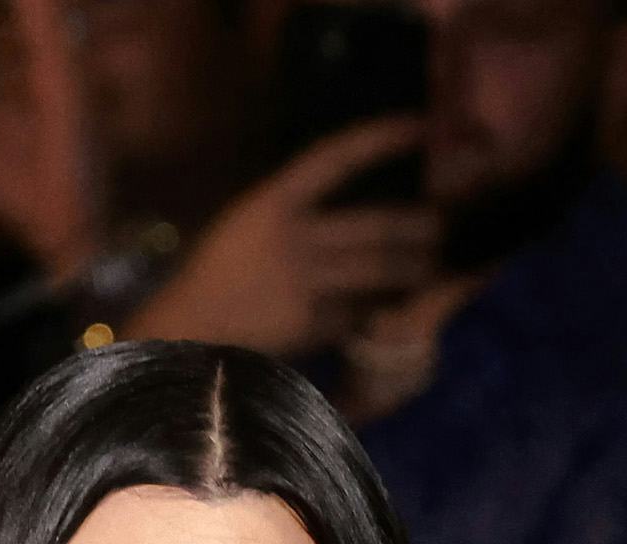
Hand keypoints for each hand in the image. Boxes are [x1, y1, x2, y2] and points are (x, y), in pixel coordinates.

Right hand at [128, 118, 439, 357]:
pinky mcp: (311, 325)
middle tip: (438, 228)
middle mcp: (294, 238)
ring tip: (427, 268)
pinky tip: (385, 306)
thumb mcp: (245, 224)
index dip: (382, 137)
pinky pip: (357, 312)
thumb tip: (349, 206)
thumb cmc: (216, 276)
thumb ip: (291, 210)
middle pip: (375, 225)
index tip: (419, 127)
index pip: (338, 157)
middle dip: (416, 227)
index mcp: (273, 201)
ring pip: (377, 271)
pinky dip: (375, 308)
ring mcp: (305, 284)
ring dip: (410, 269)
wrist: (188, 333)